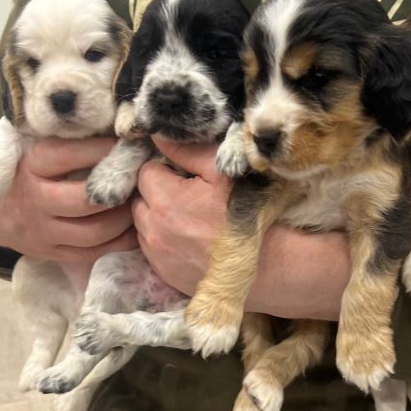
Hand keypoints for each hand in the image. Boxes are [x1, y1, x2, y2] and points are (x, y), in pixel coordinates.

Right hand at [0, 137, 137, 263]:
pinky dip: (119, 242)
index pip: (69, 155)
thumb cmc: (23, 170)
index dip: (103, 149)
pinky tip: (133, 230)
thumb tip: (114, 128)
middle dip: (120, 191)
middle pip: (86, 200)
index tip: (128, 144)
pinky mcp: (52, 253)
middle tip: (141, 181)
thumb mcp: (33, 148)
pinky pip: (92, 253)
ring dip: (124, 219)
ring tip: (139, 205)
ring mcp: (43, 231)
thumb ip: (66, 140)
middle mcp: (35, 200)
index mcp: (31, 166)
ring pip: (94, 232)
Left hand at [133, 137, 349, 319]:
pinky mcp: (165, 274)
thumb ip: (188, 151)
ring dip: (159, 217)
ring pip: (144, 224)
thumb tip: (158, 136)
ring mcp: (158, 255)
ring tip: (190, 218)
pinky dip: (165, 241)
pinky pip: (153, 249)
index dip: (166, 169)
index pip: (145, 172)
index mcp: (165, 200)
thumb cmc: (250, 214)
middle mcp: (154, 230)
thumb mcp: (224, 173)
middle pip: (140, 199)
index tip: (185, 174)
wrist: (270, 266)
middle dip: (158, 193)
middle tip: (188, 195)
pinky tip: (191, 239)